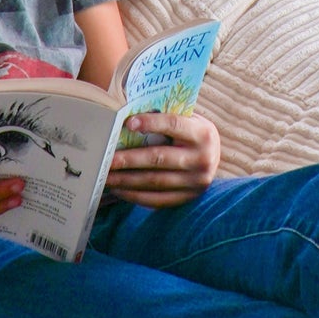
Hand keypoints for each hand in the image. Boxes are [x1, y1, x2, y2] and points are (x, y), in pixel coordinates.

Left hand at [106, 113, 220, 206]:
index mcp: (203, 134)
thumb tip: (129, 118)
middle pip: (159, 158)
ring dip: (126, 179)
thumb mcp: (188, 120)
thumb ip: (166, 118)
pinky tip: (119, 189)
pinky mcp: (188, 198)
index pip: (174, 125)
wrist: (212, 158)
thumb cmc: (191, 133)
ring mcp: (196, 183)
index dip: (151, 123)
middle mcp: (203, 159)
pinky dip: (135, 195)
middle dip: (129, 159)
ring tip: (106, 176)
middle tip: (106, 159)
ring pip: (154, 181)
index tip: (127, 123)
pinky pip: (157, 199)